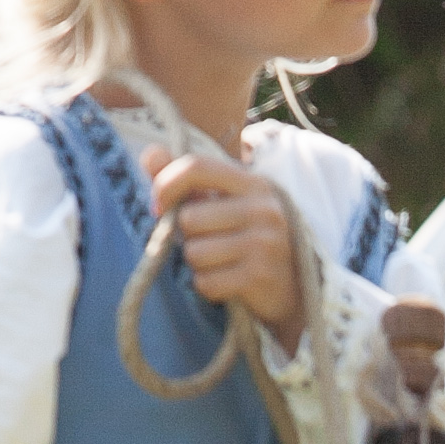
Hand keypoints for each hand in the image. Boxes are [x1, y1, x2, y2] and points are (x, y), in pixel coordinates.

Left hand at [142, 145, 305, 343]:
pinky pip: (206, 282)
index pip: (197, 167)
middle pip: (189, 218)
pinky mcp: (260, 277)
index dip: (167, 183)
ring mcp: (265, 243)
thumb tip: (149, 154)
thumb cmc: (249, 238)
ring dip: (198, 264)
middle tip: (208, 242)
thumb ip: (186, 179)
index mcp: (253, 183)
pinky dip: (208, 286)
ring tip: (220, 263)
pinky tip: (227, 282)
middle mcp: (263, 209)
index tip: (158, 206)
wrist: (294, 288)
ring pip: (194, 252)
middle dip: (188, 236)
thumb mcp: (224, 202)